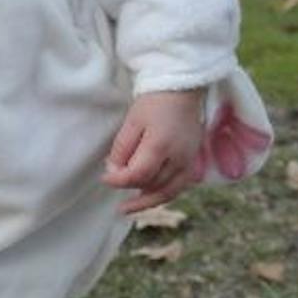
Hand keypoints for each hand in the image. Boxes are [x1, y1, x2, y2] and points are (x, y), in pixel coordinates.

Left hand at [102, 90, 204, 214]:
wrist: (182, 90)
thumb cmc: (153, 103)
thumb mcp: (131, 122)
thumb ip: (122, 149)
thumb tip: (113, 172)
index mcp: (161, 145)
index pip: (138, 175)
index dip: (119, 180)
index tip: (104, 178)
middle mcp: (179, 158)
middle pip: (153, 185)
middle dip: (131, 187)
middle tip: (113, 182)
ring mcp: (189, 162)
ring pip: (168, 192)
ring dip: (147, 200)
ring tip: (128, 207)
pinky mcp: (193, 162)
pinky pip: (179, 186)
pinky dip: (162, 194)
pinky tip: (148, 196)